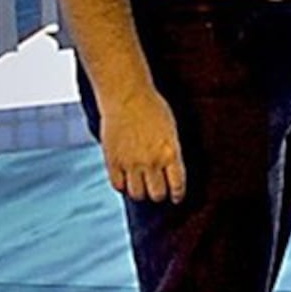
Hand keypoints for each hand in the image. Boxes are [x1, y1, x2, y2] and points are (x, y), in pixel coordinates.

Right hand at [97, 82, 185, 202]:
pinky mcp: (113, 161)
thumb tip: (171, 173)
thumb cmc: (152, 108)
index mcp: (170, 153)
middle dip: (159, 193)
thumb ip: (171, 153)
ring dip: (140, 192)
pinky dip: (122, 185)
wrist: (126, 95)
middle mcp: (152, 162)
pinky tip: (126, 178)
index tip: (175, 197)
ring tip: (141, 184)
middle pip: (157, 194)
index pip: (177, 186)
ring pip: (137, 194)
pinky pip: (118, 186)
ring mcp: (131, 163)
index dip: (177, 195)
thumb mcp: (170, 130)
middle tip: (156, 188)